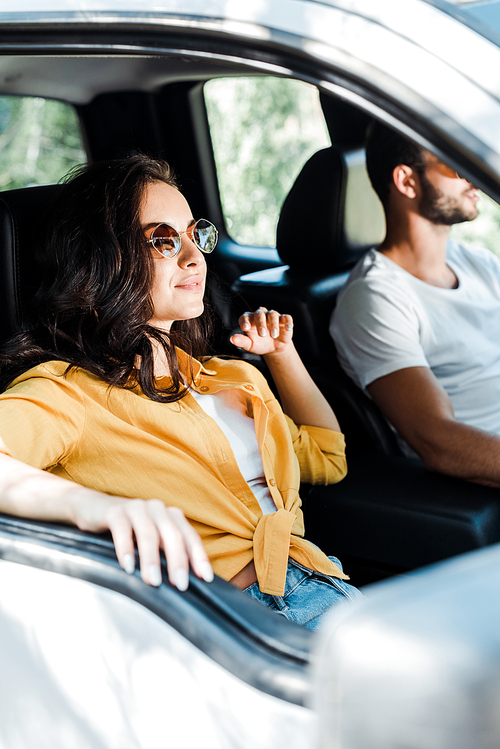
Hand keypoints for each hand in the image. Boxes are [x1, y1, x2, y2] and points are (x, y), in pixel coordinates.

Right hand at [74, 491, 213, 589]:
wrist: (93, 508)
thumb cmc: (129, 531)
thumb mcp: (151, 541)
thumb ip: (167, 554)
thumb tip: (184, 584)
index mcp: (171, 516)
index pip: (190, 537)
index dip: (198, 557)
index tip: (205, 579)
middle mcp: (158, 509)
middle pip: (173, 535)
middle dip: (178, 561)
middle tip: (180, 585)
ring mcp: (137, 508)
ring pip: (149, 533)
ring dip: (152, 559)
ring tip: (153, 581)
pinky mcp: (115, 511)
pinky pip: (123, 530)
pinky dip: (126, 549)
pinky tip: (127, 566)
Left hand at [230, 307, 293, 356]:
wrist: (274, 348)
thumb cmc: (259, 344)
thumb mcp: (250, 345)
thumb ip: (241, 341)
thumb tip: (232, 339)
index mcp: (249, 320)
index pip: (245, 316)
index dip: (245, 321)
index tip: (245, 328)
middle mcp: (260, 315)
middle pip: (259, 314)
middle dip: (260, 323)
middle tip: (262, 334)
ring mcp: (272, 316)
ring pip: (272, 314)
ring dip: (273, 324)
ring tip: (273, 336)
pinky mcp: (284, 319)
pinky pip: (286, 317)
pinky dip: (287, 322)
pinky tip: (288, 328)